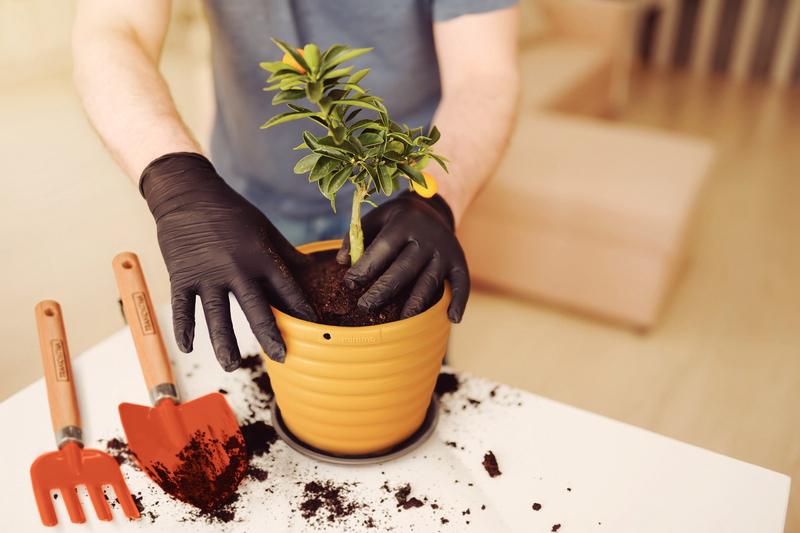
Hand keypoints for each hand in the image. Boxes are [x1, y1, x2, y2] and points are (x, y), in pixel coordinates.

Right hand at [140, 152, 316, 369]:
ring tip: (232, 366)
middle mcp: (235, 268)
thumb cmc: (232, 211)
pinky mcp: (182, 276)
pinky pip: (183, 307)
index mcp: (260, 256)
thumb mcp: (265, 229)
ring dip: (224, 342)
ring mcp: (206, 274)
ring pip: (216, 315)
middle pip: (256, 308)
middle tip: (282, 357)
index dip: (301, 309)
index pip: (286, 289)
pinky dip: (183, 328)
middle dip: (270, 335)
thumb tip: (314, 269)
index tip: (313, 328)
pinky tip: (188, 348)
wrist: (188, 193)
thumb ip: (286, 254)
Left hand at [336, 192, 469, 321]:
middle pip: (403, 269)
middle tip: (364, 307)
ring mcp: (444, 251)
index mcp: (403, 224)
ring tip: (401, 321)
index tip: (349, 283)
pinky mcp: (459, 262)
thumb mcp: (376, 218)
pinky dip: (459, 302)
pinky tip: (452, 319)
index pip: (382, 248)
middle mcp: (426, 238)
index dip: (365, 267)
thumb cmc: (397, 219)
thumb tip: (340, 262)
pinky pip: (462, 284)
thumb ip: (356, 237)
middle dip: (383, 291)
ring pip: (429, 281)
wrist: (433, 209)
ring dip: (416, 303)